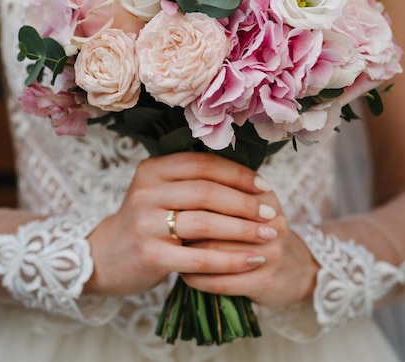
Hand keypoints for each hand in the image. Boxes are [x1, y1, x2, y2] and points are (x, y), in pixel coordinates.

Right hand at [85, 152, 277, 296]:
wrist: (105, 257)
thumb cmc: (147, 222)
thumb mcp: (161, 192)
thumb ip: (193, 181)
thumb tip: (248, 175)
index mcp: (152, 169)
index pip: (202, 164)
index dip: (237, 174)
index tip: (264, 185)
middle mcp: (146, 191)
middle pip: (206, 191)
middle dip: (244, 202)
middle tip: (271, 212)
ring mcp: (145, 223)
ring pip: (205, 222)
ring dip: (243, 229)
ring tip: (269, 234)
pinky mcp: (150, 255)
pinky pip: (199, 257)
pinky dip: (230, 260)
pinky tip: (252, 261)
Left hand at [180, 183, 317, 309]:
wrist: (296, 270)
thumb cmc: (259, 231)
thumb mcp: (251, 203)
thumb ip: (222, 187)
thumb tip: (176, 177)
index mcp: (263, 196)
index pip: (219, 189)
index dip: (190, 195)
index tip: (168, 198)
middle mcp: (271, 221)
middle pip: (214, 220)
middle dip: (184, 225)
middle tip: (162, 225)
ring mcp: (271, 252)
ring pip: (216, 252)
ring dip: (187, 253)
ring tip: (169, 249)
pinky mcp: (265, 281)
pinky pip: (221, 281)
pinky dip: (197, 278)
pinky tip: (183, 274)